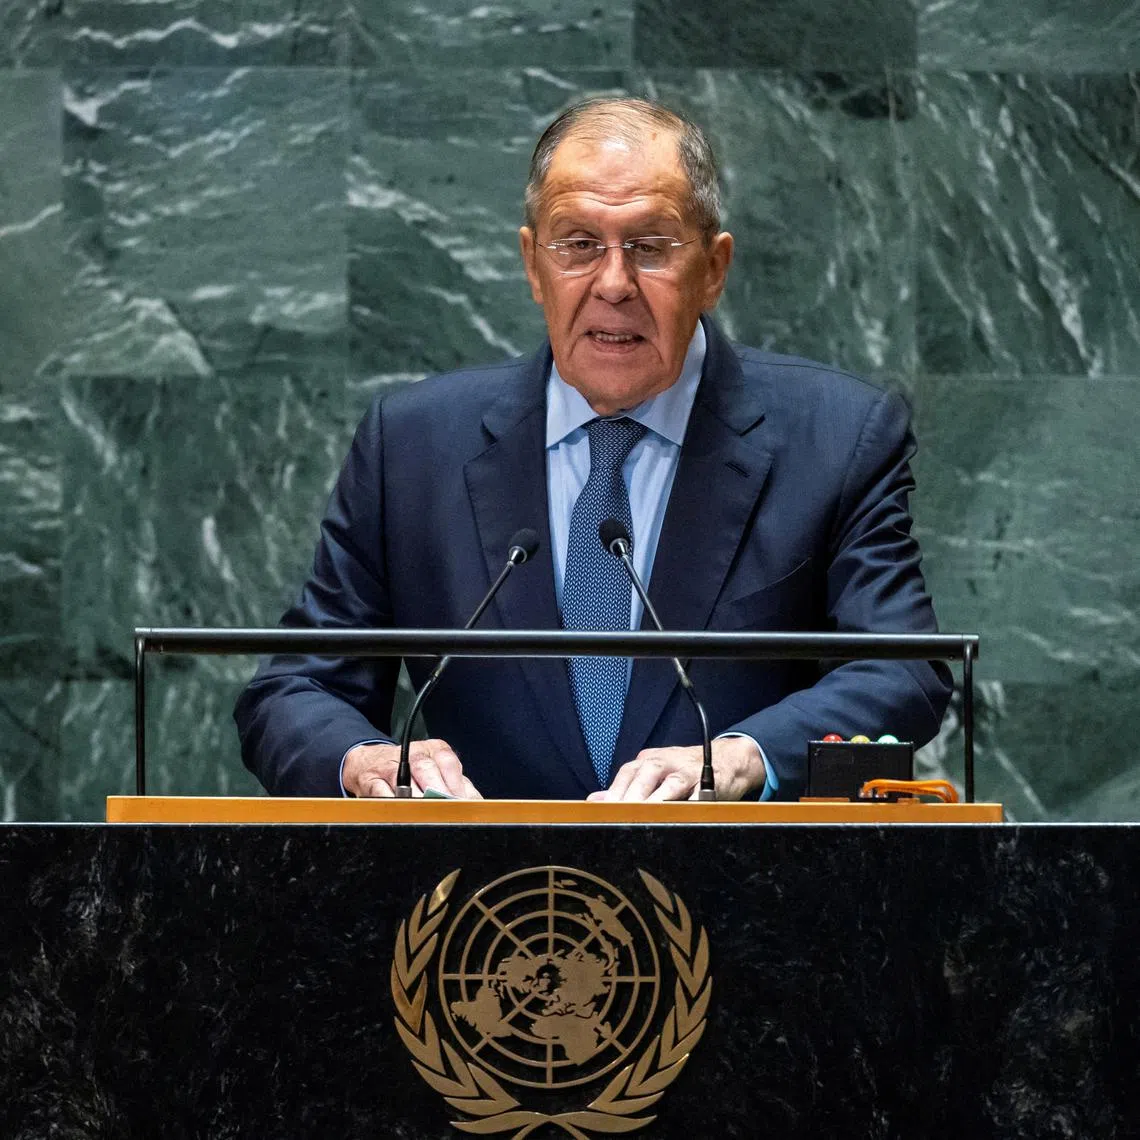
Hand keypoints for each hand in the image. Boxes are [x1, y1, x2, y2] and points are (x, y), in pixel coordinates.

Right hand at [341, 740, 481, 799]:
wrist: (369, 762)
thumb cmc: (412, 770)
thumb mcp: (439, 770)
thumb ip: (459, 786)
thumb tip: (477, 804)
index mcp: (434, 749)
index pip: (448, 761)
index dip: (455, 784)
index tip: (461, 803)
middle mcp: (413, 753)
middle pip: (426, 769)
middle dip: (437, 792)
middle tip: (446, 811)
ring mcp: (390, 766)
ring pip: (404, 781)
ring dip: (416, 799)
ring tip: (426, 815)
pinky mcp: (371, 780)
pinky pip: (381, 792)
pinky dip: (392, 804)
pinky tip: (402, 813)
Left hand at [587, 737, 765, 801]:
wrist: (727, 758)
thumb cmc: (684, 770)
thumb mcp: (653, 773)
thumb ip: (626, 787)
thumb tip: (595, 800)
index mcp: (649, 761)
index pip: (627, 774)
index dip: (614, 792)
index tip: (601, 811)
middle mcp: (666, 762)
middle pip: (645, 776)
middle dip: (632, 796)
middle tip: (620, 816)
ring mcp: (688, 771)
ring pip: (671, 783)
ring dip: (657, 800)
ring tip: (645, 817)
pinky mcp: (710, 782)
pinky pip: (700, 794)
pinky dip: (691, 804)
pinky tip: (682, 816)